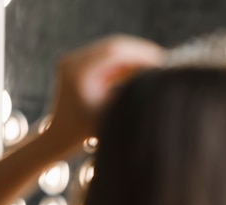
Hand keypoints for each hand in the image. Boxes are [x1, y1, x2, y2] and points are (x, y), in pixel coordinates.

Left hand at [47, 35, 163, 150]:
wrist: (60, 136)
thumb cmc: (88, 133)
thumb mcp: (113, 116)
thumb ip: (132, 95)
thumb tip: (159, 80)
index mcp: (79, 72)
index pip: (116, 52)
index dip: (143, 55)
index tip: (164, 63)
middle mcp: (73, 60)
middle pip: (114, 46)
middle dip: (142, 53)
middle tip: (166, 62)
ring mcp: (73, 59)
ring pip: (112, 49)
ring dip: (136, 56)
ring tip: (158, 66)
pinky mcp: (77, 62)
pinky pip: (107, 55)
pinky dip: (126, 61)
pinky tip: (143, 69)